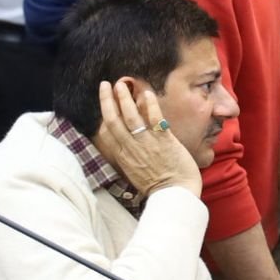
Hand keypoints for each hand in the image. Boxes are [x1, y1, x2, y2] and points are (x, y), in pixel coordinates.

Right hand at [93, 80, 201, 197]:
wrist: (174, 195)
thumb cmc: (158, 186)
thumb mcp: (135, 173)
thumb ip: (130, 157)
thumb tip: (127, 144)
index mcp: (123, 157)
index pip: (108, 132)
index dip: (104, 114)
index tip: (104, 100)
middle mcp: (131, 148)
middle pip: (114, 120)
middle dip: (107, 101)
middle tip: (105, 84)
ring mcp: (147, 144)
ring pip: (131, 117)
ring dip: (124, 98)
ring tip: (121, 84)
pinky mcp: (164, 141)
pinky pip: (155, 119)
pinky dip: (150, 105)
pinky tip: (147, 93)